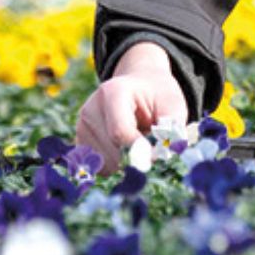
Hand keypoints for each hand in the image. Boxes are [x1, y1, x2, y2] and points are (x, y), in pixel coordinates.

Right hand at [75, 42, 189, 162]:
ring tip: (135, 141)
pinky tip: (124, 148)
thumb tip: (163, 154)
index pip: (120, 133)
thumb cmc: (158, 96)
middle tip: (151, 144)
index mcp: (113, 92)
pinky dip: (116, 165)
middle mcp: (91, 108)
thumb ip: (172, 128)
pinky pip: (100, 168)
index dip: (140, 150)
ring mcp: (82, 126)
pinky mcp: (80, 141)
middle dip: (136, 157)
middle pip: (113, 152)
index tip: (157, 154)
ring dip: (126, 162)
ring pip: (106, 164)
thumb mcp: (173, 104)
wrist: (140, 86)